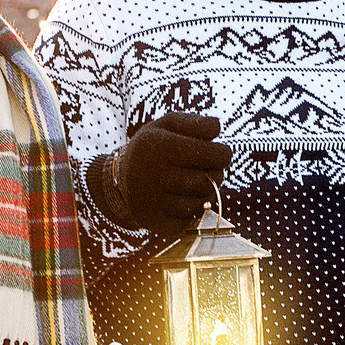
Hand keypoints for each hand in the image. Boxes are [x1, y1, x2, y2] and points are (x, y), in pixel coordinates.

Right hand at [95, 113, 231, 232]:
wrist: (121, 178)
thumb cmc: (152, 147)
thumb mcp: (166, 126)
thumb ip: (194, 123)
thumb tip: (217, 127)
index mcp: (156, 146)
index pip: (206, 153)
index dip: (222, 154)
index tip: (223, 153)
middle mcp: (151, 174)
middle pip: (206, 180)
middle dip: (216, 174)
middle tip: (212, 169)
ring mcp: (152, 202)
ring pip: (200, 201)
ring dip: (208, 191)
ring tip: (199, 181)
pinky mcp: (156, 222)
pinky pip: (191, 218)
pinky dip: (195, 208)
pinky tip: (186, 197)